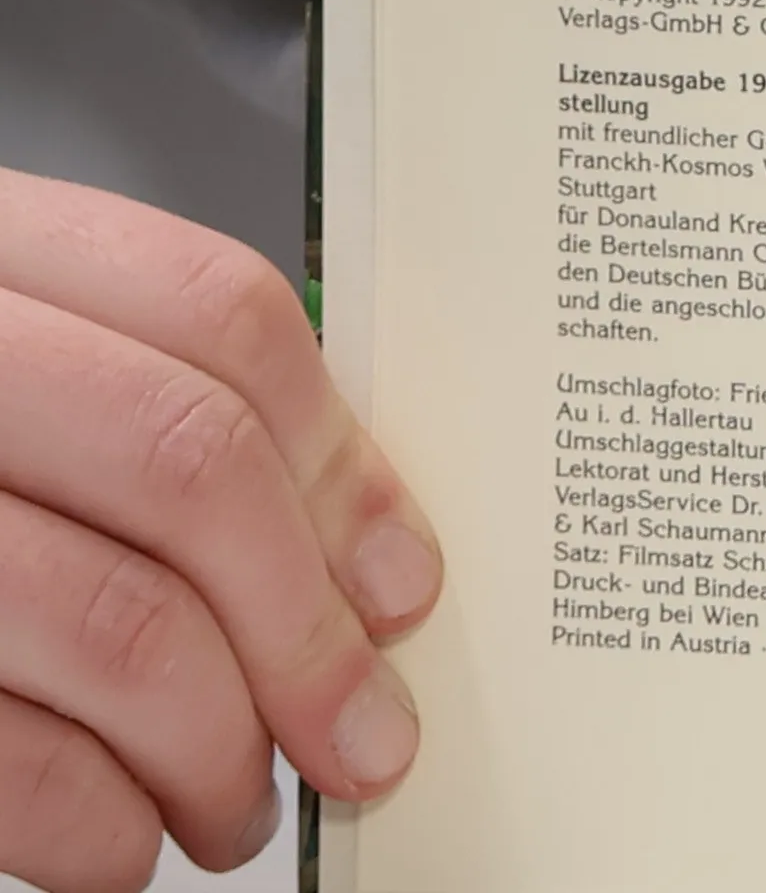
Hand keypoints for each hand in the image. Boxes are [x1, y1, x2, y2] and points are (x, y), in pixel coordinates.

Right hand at [0, 169, 441, 892]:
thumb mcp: (24, 366)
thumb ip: (160, 409)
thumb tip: (360, 556)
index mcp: (3, 256)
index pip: (223, 315)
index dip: (339, 460)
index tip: (400, 582)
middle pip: (193, 465)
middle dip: (306, 630)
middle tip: (359, 733)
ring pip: (121, 621)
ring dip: (218, 750)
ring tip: (235, 801)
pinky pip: (13, 760)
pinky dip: (102, 827)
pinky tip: (126, 841)